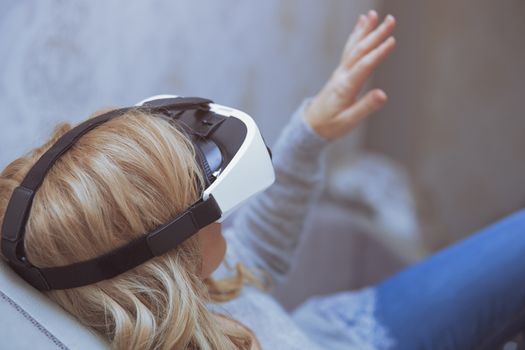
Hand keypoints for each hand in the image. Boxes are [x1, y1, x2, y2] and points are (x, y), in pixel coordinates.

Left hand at [304, 10, 395, 139]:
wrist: (311, 125)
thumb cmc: (330, 125)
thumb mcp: (348, 121)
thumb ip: (365, 107)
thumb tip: (383, 95)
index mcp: (345, 87)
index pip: (364, 66)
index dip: (378, 53)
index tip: (392, 40)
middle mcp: (342, 75)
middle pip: (360, 51)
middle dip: (376, 34)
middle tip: (391, 19)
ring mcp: (340, 72)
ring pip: (354, 47)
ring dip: (365, 30)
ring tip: (374, 15)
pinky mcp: (340, 72)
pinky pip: (349, 49)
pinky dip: (356, 36)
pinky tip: (361, 25)